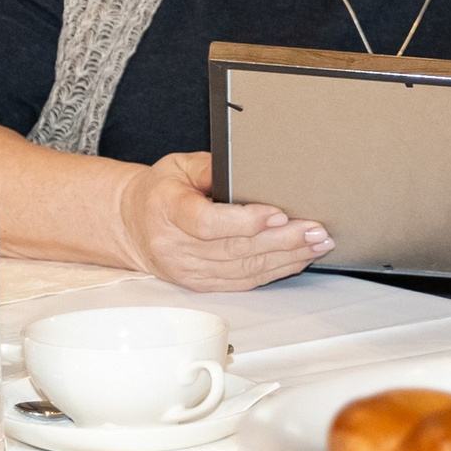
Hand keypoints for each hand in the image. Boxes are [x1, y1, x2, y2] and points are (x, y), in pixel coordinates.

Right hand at [114, 151, 329, 291]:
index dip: (245, 222)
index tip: (277, 213)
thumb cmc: (160, 191)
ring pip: (244, 268)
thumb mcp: (178, 166)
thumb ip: (212, 166)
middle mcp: (176, 246)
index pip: (207, 223)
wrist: (133, 224)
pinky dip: (275, 271)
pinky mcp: (201, 284)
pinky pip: (242, 281)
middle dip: (282, 240)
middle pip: (235, 249)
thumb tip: (250, 166)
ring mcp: (188, 270)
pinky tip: (298, 259)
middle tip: (315, 229)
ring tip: (317, 243)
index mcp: (167, 210)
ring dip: (287, 257)